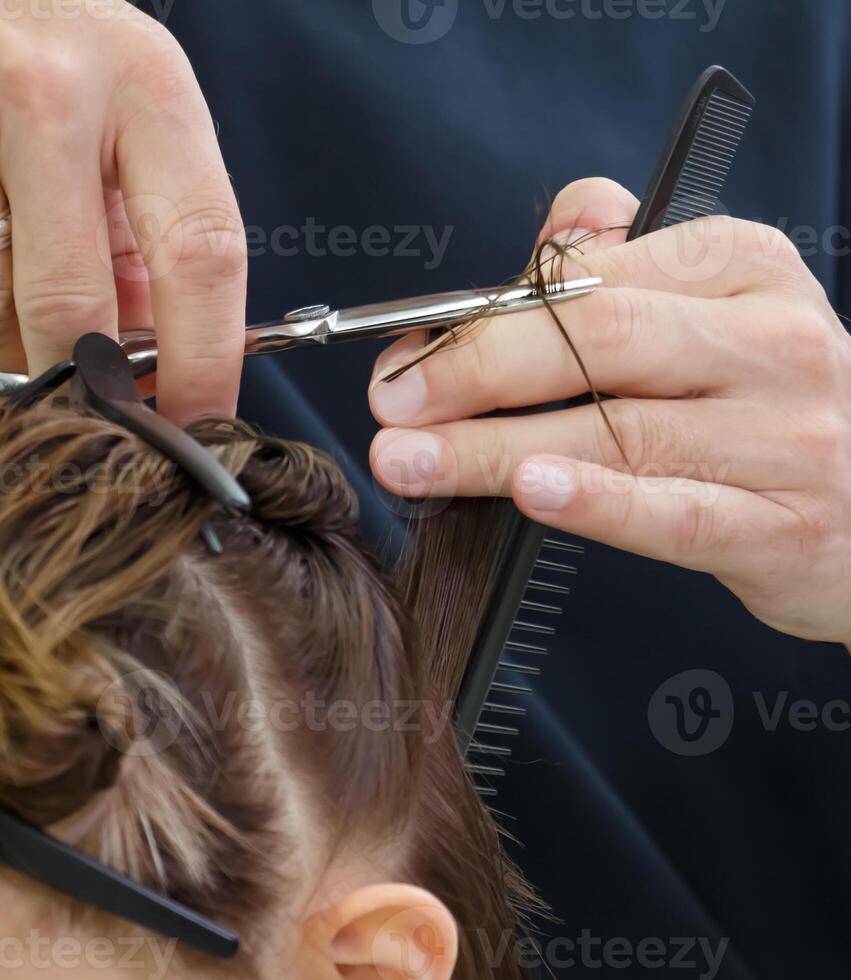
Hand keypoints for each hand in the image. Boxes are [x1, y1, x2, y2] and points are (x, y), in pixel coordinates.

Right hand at [0, 2, 246, 423]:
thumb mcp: (145, 137)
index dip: (204, 363)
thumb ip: (156, 248)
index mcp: (152, 93)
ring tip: (39, 315)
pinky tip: (12, 267)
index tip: (200, 428)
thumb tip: (157, 373)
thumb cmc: (86, 73)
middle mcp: (56, 92)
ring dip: (24, 341)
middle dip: (89, 377)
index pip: (200, 255)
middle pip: (76, 297)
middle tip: (103, 412)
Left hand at [369, 178, 850, 647]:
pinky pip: (676, 513)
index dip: (489, 314)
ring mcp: (783, 440)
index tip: (411, 348)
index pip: (598, 276)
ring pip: (619, 431)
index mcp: (746, 271)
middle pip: (601, 340)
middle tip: (392, 399)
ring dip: (496, 444)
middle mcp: (770, 345)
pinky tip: (530, 491)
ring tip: (412, 457)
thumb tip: (553, 236)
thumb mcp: (724, 305)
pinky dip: (598, 500)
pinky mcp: (782, 528)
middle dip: (478, 368)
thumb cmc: (775, 401)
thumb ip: (632, 257)